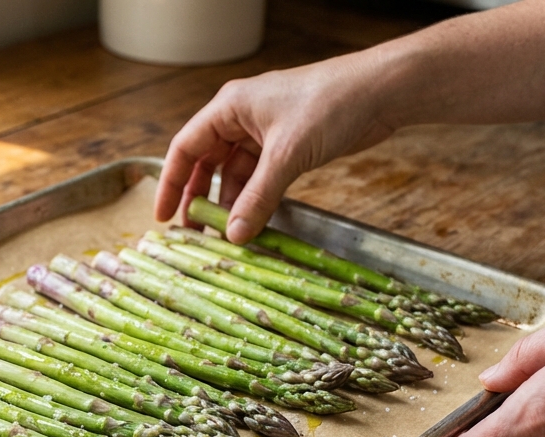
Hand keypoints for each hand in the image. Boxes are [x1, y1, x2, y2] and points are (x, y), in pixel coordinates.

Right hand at [153, 53, 397, 242]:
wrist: (381, 92)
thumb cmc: (331, 104)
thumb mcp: (288, 154)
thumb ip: (259, 197)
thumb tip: (234, 235)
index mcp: (230, 107)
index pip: (186, 147)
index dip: (172, 183)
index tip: (163, 216)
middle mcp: (242, 118)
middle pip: (207, 162)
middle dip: (199, 198)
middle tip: (192, 233)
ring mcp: (266, 132)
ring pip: (236, 173)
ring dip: (230, 202)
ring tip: (224, 235)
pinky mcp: (289, 145)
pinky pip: (261, 177)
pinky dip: (255, 199)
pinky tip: (253, 222)